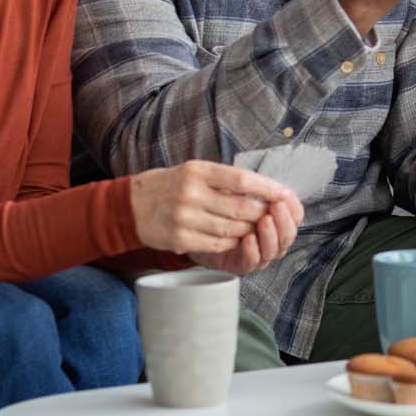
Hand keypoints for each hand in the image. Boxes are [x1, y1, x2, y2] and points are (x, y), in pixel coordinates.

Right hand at [128, 160, 298, 254]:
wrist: (131, 205)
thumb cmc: (172, 185)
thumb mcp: (195, 171)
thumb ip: (224, 178)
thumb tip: (264, 188)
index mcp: (198, 171)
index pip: (241, 179)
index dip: (267, 188)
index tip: (284, 193)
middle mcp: (191, 193)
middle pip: (240, 207)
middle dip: (262, 213)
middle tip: (273, 216)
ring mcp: (184, 218)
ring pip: (232, 229)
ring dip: (249, 230)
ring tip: (256, 227)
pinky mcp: (179, 239)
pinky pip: (216, 243)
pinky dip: (232, 242)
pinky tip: (236, 238)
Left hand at [188, 195, 304, 273]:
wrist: (193, 225)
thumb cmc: (217, 206)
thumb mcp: (235, 190)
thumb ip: (254, 188)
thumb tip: (272, 184)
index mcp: (276, 218)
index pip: (296, 215)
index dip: (293, 206)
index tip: (283, 196)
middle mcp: (272, 238)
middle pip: (289, 234)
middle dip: (284, 220)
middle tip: (276, 207)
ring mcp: (258, 253)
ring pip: (275, 250)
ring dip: (271, 235)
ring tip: (264, 220)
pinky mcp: (241, 265)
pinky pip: (253, 262)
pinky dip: (253, 251)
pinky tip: (248, 239)